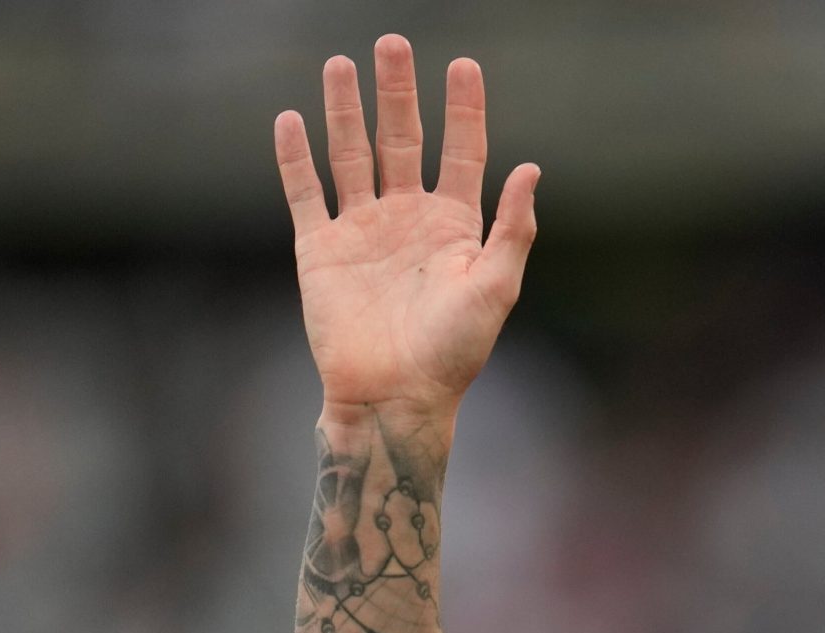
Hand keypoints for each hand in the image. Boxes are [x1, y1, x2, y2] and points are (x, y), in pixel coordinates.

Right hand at [274, 36, 538, 416]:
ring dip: (344, 110)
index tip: (463, 65)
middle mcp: (408, 219)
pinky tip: (292, 118)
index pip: (462, 152)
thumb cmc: (453, 354)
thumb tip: (532, 170)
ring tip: (340, 64)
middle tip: (390, 43)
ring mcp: (362, 230)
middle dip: (397, 92)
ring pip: (350, 155)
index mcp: (454, 226)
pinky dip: (296, 157)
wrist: (393, 398)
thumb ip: (512, 230)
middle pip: (401, 139)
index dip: (463, 110)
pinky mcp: (320, 250)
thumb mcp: (495, 289)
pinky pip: (306, 193)